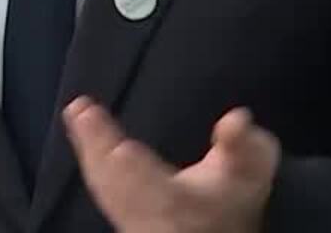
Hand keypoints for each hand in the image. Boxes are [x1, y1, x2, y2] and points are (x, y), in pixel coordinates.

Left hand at [62, 96, 280, 232]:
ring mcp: (135, 223)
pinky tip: (83, 139)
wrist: (220, 228)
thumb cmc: (236, 192)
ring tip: (77, 115)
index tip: (123, 149)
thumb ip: (245, 144)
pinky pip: (104, 193)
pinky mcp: (124, 218)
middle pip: (121, 187)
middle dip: (100, 149)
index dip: (139, 172)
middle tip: (81, 109)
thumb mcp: (252, 168)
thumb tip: (236, 119)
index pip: (158, 191)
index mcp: (182, 205)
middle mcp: (153, 219)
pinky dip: (93, 165)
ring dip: (90, 153)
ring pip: (107, 191)